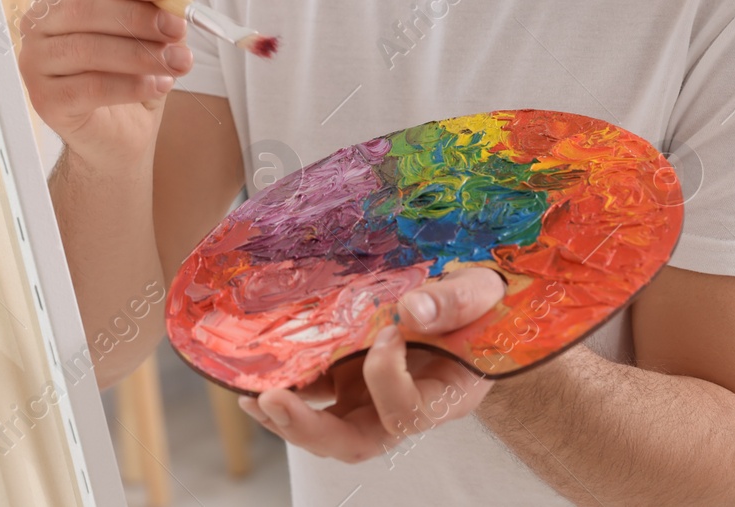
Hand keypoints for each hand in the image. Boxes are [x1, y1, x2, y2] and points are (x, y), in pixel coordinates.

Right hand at [17, 0, 199, 163]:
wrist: (120, 131)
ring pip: (86, 49)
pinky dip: (131, 86)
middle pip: (83, 8)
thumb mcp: (156, 23)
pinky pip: (89, 88)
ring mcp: (35, 61)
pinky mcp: (45, 99)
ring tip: (179, 62)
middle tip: (178, 29)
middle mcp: (38, 22)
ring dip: (140, 54)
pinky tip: (160, 86)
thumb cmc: (132, 66)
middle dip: (138, 17)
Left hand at [240, 266, 505, 461]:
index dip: (388, 381)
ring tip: (251, 394)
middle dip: (310, 430)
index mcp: (442, 396)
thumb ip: (456, 301)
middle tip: (274, 400)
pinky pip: (311, 393)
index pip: (408, 413)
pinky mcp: (344, 376)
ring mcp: (367, 395)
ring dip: (285, 417)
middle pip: (354, 441)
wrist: (470, 301)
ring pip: (324, 427)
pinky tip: (252, 372)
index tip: (388, 334)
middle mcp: (399, 407)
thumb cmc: (482, 302)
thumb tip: (411, 310)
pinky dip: (284, 386)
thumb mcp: (482, 292)